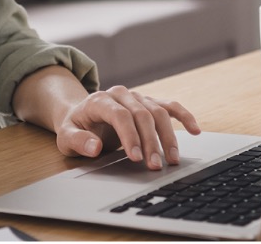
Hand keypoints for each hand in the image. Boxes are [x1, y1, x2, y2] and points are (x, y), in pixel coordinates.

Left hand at [55, 85, 200, 169]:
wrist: (81, 114)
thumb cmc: (76, 127)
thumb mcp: (66, 137)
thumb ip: (78, 141)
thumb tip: (94, 147)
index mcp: (99, 100)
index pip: (120, 115)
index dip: (129, 136)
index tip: (135, 157)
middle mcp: (120, 94)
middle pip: (142, 114)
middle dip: (150, 142)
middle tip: (155, 166)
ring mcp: (136, 97)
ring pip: (158, 111)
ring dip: (167, 136)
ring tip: (172, 160)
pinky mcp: (148, 102)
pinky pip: (169, 106)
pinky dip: (183, 116)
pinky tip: (194, 130)